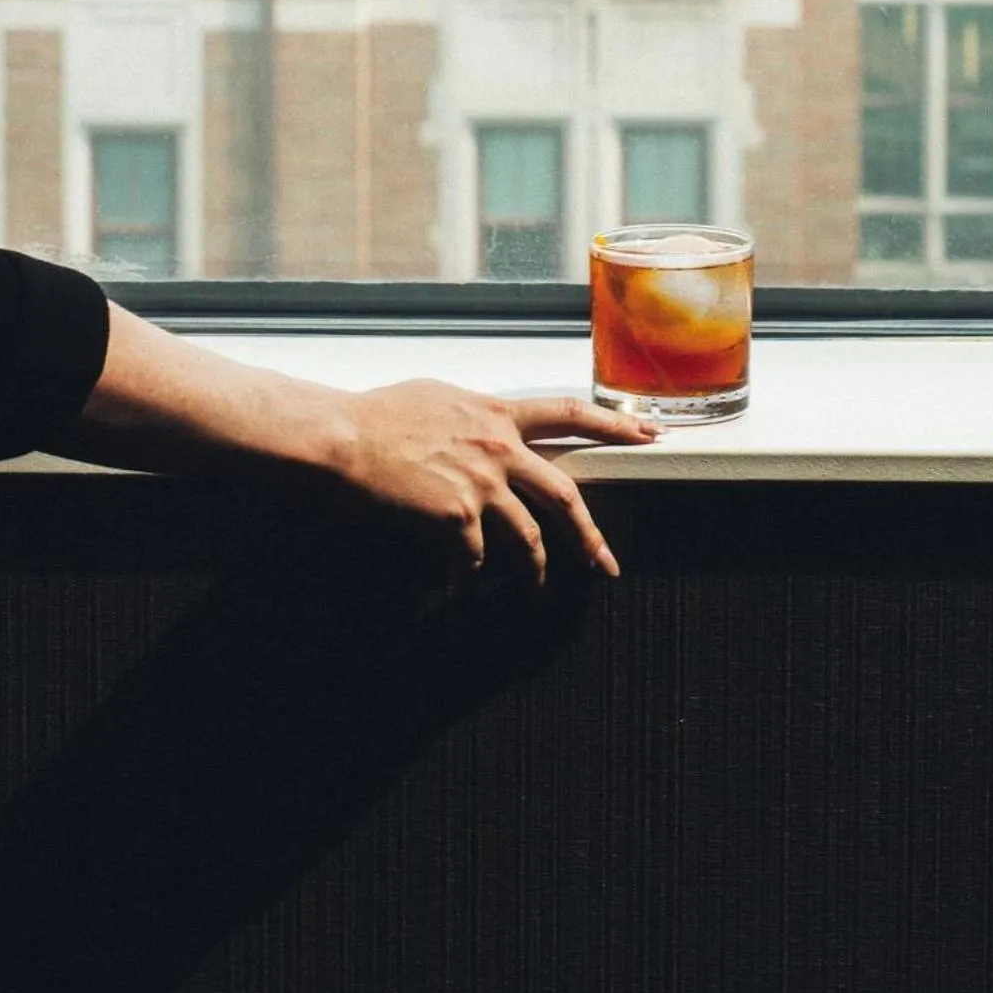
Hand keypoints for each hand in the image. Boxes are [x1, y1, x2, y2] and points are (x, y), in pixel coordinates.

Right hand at [337, 379, 658, 583]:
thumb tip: (488, 421)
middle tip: (606, 564)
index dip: (615, 422)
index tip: (649, 432)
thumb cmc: (378, 416)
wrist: (343, 438)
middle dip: (590, 535)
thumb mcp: (438, 397)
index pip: (570, 412)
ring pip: (528, 539)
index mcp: (496, 411)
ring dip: (534, 574)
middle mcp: (498, 445)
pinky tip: (455, 585)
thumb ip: (474, 412)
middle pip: (564, 494)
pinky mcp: (458, 515)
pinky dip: (467, 578)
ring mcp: (481, 481)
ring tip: (535, 595)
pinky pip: (475, 561)